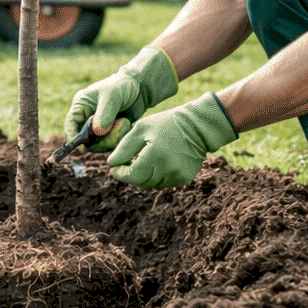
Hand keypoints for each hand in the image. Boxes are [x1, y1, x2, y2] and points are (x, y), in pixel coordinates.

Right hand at [63, 47, 177, 151]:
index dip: (73, 137)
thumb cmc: (121, 86)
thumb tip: (97, 131)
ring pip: (99, 143)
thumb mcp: (112, 96)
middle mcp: (87, 117)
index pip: (71, 124)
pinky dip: (119, 137)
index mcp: (81, 106)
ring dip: (112, 137)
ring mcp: (99, 126)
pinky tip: (127, 124)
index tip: (82, 149)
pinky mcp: (110, 132)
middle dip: (99, 140)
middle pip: (85, 138)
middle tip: (113, 133)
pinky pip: (111, 143)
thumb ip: (104, 113)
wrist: (140, 88)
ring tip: (124, 123)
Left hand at [107, 92, 238, 188]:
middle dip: (131, 174)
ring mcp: (178, 175)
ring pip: (152, 183)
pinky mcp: (184, 178)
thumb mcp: (142, 128)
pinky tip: (158, 161)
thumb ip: (124, 147)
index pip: (132, 175)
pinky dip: (157, 175)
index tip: (114, 169)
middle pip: (141, 182)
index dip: (121, 174)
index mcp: (155, 155)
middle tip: (126, 164)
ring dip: (144, 175)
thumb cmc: (166, 123)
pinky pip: (164, 182)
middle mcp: (168, 169)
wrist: (197, 125)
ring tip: (144, 159)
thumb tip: (111, 164)